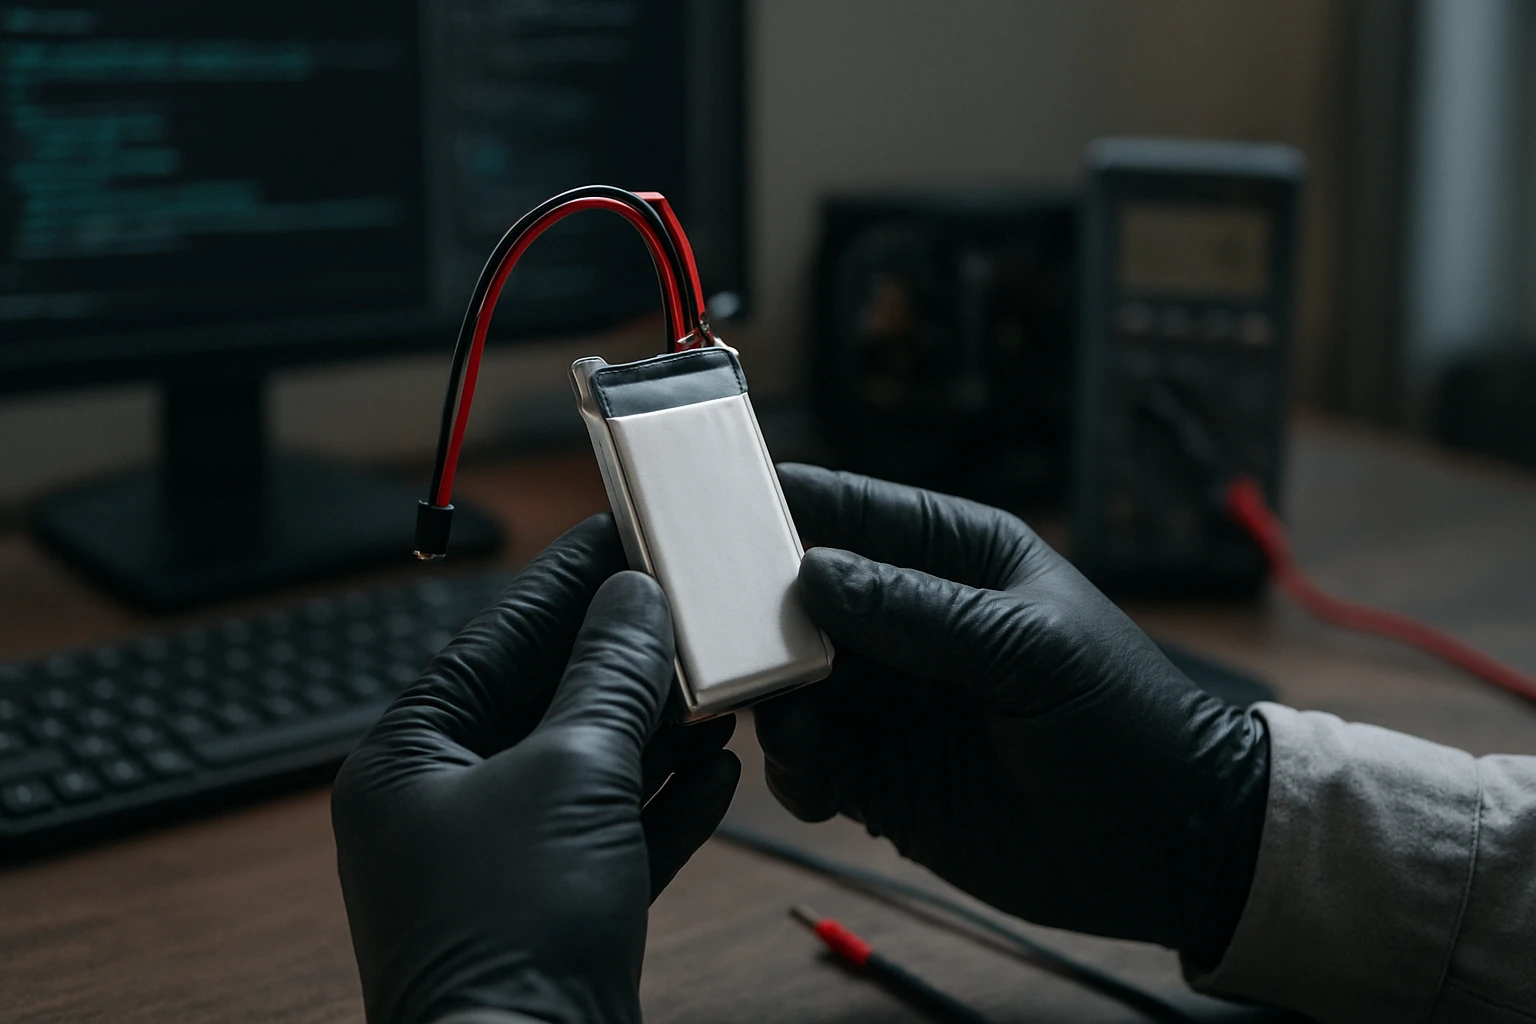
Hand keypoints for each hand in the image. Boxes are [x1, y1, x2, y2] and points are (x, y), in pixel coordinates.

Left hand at [332, 515, 740, 1023]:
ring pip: (587, 765)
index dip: (567, 581)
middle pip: (546, 698)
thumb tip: (634, 599)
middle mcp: (445, 803)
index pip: (498, 637)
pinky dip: (664, 801)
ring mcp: (499, 861)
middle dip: (624, 658)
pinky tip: (718, 770)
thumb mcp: (570, 774)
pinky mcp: (552, 910)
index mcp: (411, 757)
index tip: (622, 531)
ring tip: (717, 683)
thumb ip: (607, 676)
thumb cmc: (512, 933)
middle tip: (688, 602)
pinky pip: (612, 830)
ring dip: (654, 728)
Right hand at [759, 466, 1268, 967]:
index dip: (773, 508)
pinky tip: (818, 781)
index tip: (700, 514)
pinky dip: (796, 767)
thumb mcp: (1029, 650)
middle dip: (748, 616)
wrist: (1167, 847)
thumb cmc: (1122, 720)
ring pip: (788, 682)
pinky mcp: (880, 776)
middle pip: (794, 599)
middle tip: (708, 638)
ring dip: (770, 700)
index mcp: (952, 557)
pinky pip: (807, 759)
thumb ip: (918, 610)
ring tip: (783, 722)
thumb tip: (811, 574)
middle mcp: (907, 620)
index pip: (845, 510)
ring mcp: (890, 700)